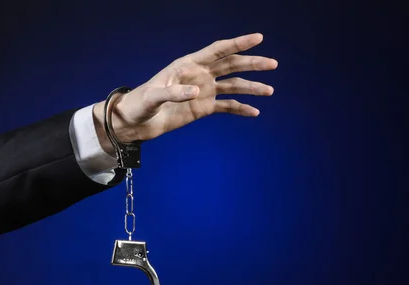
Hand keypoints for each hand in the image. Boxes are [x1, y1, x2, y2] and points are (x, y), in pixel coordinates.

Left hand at [93, 33, 277, 152]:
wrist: (135, 122)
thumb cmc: (139, 104)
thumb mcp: (153, 97)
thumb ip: (174, 93)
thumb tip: (198, 92)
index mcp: (188, 64)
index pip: (217, 50)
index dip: (238, 43)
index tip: (258, 38)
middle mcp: (199, 75)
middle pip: (231, 66)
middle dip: (252, 64)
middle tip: (273, 64)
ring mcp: (203, 92)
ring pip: (233, 86)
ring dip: (251, 87)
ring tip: (269, 91)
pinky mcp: (203, 108)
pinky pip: (226, 106)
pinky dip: (240, 108)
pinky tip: (255, 112)